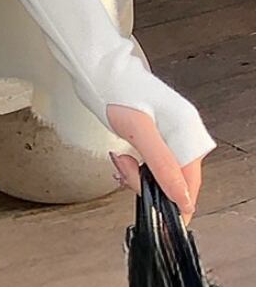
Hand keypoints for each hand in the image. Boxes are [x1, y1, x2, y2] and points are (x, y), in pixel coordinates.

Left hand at [105, 102, 203, 225]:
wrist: (96, 69)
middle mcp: (181, 132)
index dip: (175, 202)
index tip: (159, 217)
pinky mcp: (151, 134)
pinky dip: (133, 168)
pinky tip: (120, 162)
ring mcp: (167, 133)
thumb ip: (161, 164)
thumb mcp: (138, 131)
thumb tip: (181, 197)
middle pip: (174, 178)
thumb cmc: (115, 91)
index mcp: (186, 130)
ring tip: (117, 162)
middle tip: (122, 171)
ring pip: (159, 172)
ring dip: (136, 175)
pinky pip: (149, 163)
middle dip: (147, 184)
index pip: (190, 181)